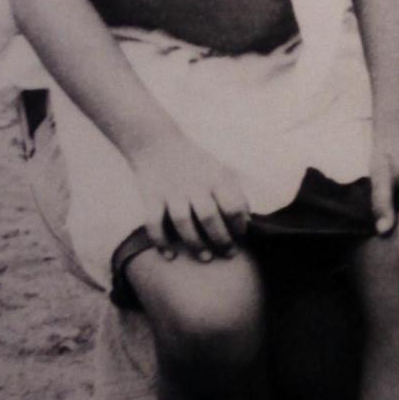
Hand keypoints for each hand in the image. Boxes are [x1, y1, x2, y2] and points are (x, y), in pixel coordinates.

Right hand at [129, 131, 250, 260]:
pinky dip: (161, 241)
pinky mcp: (151, 196)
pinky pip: (154, 222)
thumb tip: (247, 221)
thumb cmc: (194, 162)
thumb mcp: (218, 169)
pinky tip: (169, 256)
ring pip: (183, 223)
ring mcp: (171, 190)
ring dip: (195, 244)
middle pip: (209, 217)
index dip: (239, 224)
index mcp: (215, 176)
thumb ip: (233, 192)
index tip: (241, 237)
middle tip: (228, 254)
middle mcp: (194, 183)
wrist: (156, 142)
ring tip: (205, 257)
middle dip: (221, 240)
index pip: (232, 204)